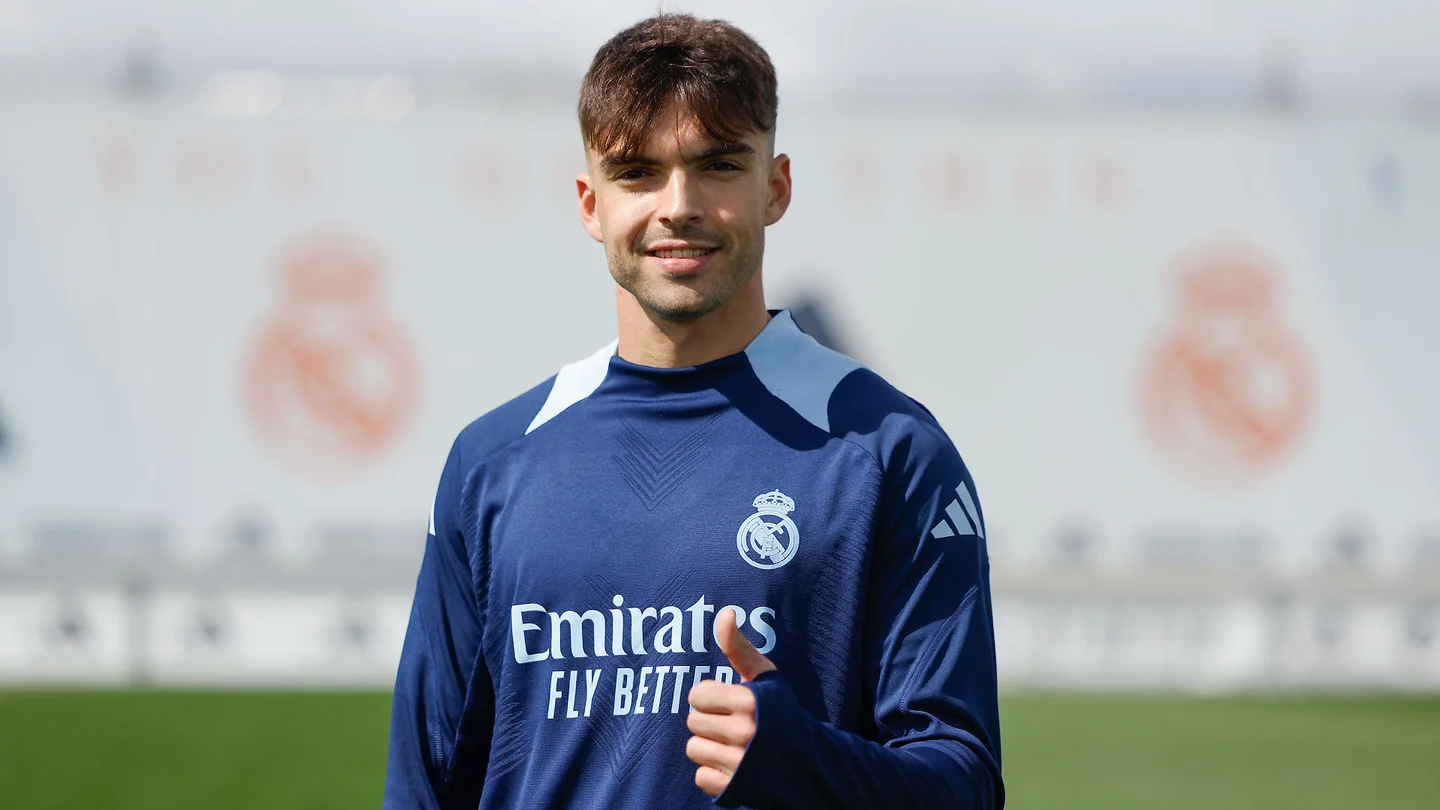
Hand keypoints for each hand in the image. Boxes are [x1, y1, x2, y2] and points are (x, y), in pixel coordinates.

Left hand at [685, 607, 777, 796]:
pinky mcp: (734, 788)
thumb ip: (739, 647)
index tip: (729, 702)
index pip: (697, 694)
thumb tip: (726, 612)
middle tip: (733, 725)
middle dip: (709, 722)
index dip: (710, 697)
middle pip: (693, 722)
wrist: (810, 763)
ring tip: (733, 746)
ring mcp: (739, 763)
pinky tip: (734, 766)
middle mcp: (745, 732)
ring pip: (694, 749)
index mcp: (749, 701)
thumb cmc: (781, 713)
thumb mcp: (765, 677)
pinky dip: (714, 774)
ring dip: (709, 748)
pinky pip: (700, 777)